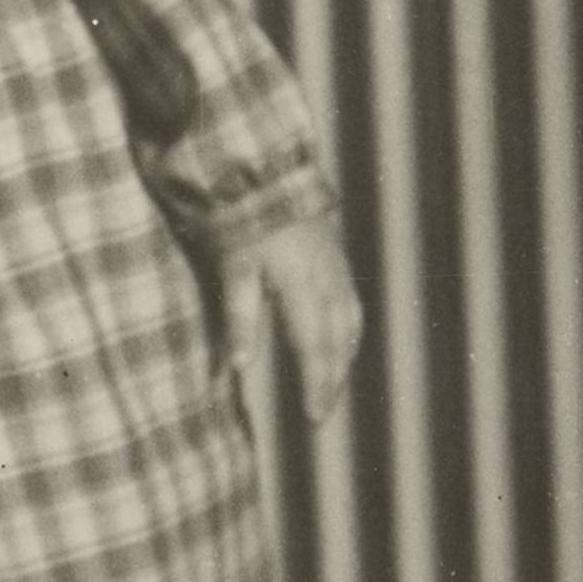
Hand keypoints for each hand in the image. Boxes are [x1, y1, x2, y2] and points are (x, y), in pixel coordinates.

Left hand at [219, 213, 362, 424]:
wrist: (260, 166)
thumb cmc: (239, 218)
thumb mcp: (231, 267)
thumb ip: (238, 317)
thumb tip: (239, 368)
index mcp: (302, 284)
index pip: (313, 346)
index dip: (315, 382)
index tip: (313, 416)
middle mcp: (326, 278)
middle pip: (335, 340)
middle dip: (330, 379)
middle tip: (320, 414)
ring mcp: (335, 265)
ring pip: (348, 322)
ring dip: (342, 358)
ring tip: (332, 387)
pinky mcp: (335, 254)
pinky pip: (351, 301)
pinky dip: (348, 330)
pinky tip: (341, 342)